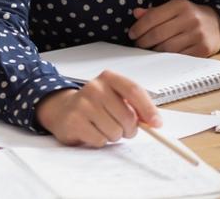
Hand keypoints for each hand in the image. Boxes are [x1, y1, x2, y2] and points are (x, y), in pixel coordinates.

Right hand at [35, 70, 161, 146]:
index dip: (148, 109)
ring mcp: (83, 104)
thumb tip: (154, 121)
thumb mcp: (115, 97)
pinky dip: (100, 141)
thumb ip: (135, 106)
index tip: (156, 123)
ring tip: (104, 127)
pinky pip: (100, 140)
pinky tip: (92, 131)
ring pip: (115, 131)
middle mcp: (94, 88)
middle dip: (130, 129)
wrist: (63, 109)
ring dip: (114, 136)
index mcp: (108, 78)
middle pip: (127, 116)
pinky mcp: (74, 121)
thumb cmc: (95, 104)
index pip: (134, 91)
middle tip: (123, 129)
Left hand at [129, 0, 219, 56]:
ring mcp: (197, 35)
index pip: (152, 17)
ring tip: (148, 50)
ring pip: (166, 48)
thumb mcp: (174, 8)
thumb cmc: (191, 16)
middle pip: (157, 34)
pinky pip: (178, 57)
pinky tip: (161, 56)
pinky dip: (166, 59)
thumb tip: (136, 13)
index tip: (132, 34)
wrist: (218, 24)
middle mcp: (190, 18)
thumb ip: (155, 11)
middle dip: (143, 42)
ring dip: (153, 51)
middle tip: (138, 44)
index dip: (138, 28)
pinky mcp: (202, 50)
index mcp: (180, 5)